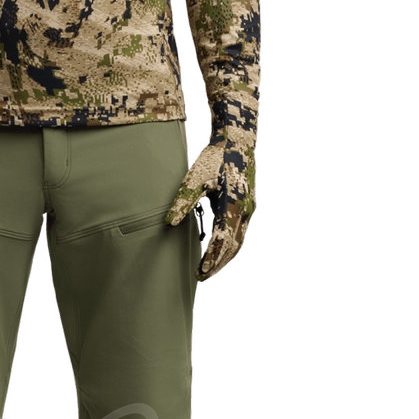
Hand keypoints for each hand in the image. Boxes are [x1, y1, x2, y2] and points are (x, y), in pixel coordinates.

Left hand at [165, 137, 256, 281]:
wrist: (237, 140)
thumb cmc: (214, 157)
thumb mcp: (195, 178)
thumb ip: (183, 201)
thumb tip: (169, 222)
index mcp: (232, 205)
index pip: (222, 240)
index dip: (211, 258)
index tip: (200, 272)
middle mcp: (245, 210)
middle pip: (232, 247)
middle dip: (217, 264)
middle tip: (201, 277)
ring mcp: (249, 209)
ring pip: (238, 242)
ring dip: (224, 258)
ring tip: (208, 270)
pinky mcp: (248, 206)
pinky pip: (240, 233)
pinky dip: (229, 247)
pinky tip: (218, 252)